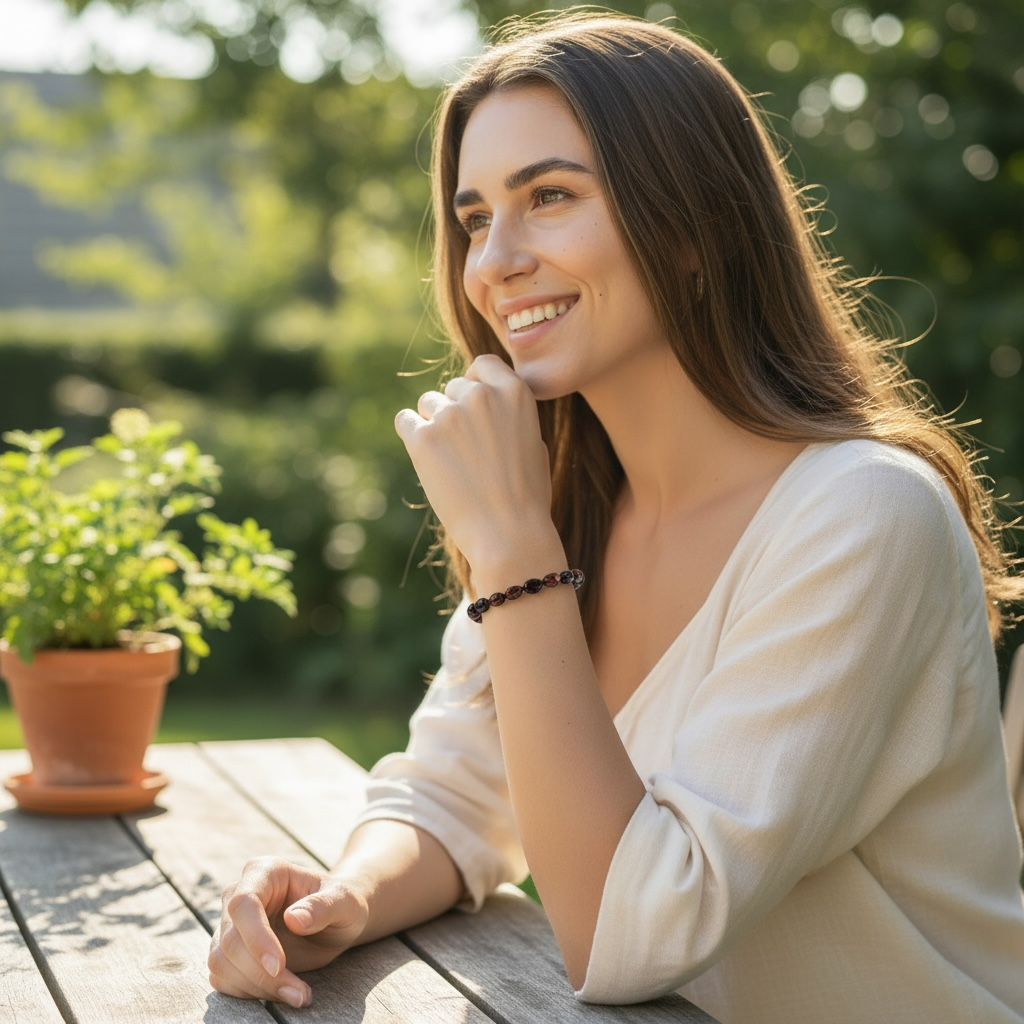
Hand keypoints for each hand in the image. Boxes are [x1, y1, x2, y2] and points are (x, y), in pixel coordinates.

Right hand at [208, 857, 368, 1007]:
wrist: (335, 920)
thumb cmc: (340, 903)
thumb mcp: (344, 901)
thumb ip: (323, 906)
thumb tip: (294, 919)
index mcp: (265, 872)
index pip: (244, 904)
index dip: (256, 938)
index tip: (278, 966)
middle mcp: (239, 894)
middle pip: (231, 940)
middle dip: (262, 974)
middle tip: (299, 993)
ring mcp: (229, 924)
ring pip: (222, 963)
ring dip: (257, 987)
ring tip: (297, 994)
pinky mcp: (227, 951)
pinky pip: (223, 978)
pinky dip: (250, 992)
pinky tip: (282, 992)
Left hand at [395, 355, 557, 570]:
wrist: (509, 535)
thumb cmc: (526, 496)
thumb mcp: (534, 443)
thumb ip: (510, 414)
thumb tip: (485, 396)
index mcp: (515, 392)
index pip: (483, 365)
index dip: (477, 385)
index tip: (476, 410)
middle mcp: (482, 396)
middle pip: (453, 387)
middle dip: (456, 411)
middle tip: (467, 451)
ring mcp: (450, 415)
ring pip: (428, 403)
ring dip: (435, 425)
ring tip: (453, 462)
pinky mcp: (423, 438)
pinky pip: (405, 421)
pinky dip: (412, 436)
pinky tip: (428, 460)